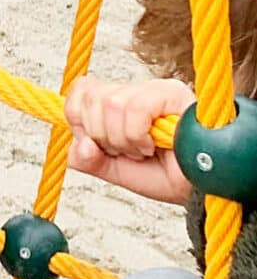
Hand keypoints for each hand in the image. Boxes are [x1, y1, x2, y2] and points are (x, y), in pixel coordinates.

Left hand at [65, 73, 193, 205]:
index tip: (98, 145)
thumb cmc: (165, 176)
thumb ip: (89, 160)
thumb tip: (78, 145)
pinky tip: (152, 145)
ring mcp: (154, 89)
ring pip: (110, 103)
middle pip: (90, 96)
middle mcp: (135, 90)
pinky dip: (136, 135)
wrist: (199, 189)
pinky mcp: (173, 93)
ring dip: (122, 139)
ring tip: (142, 150)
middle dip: (102, 135)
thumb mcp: (116, 171)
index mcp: (119, 102)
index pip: (81, 89)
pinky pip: (135, 108)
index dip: (79, 121)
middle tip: (127, 150)